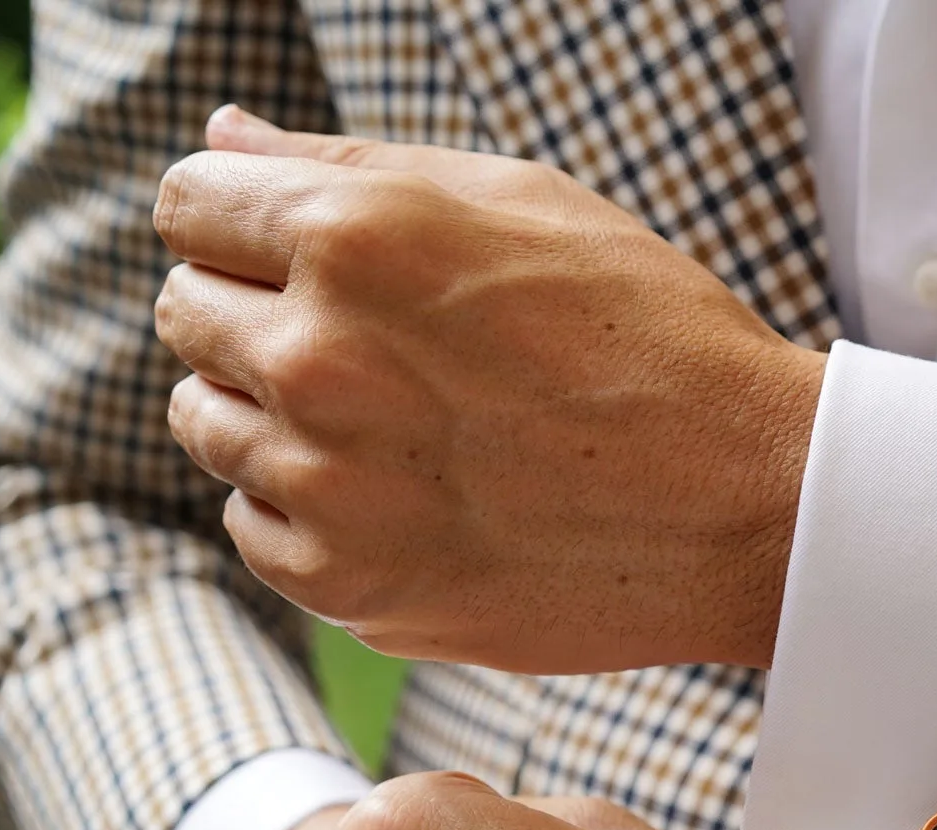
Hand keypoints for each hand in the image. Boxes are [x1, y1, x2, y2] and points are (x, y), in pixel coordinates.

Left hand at [152, 105, 825, 673]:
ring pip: (208, 424)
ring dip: (275, 410)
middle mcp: (319, 361)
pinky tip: (405, 494)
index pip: (189, 203)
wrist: (750, 504)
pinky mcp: (351, 588)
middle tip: (373, 340)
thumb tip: (225, 135)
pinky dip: (307, 508)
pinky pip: (257, 526)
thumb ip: (348, 164)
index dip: (244, 216)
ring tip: (398, 421)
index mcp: (356, 239)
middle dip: (256, 308)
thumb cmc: (655, 338)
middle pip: (187, 313)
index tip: (302, 247)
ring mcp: (328, 487)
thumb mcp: (521, 203)